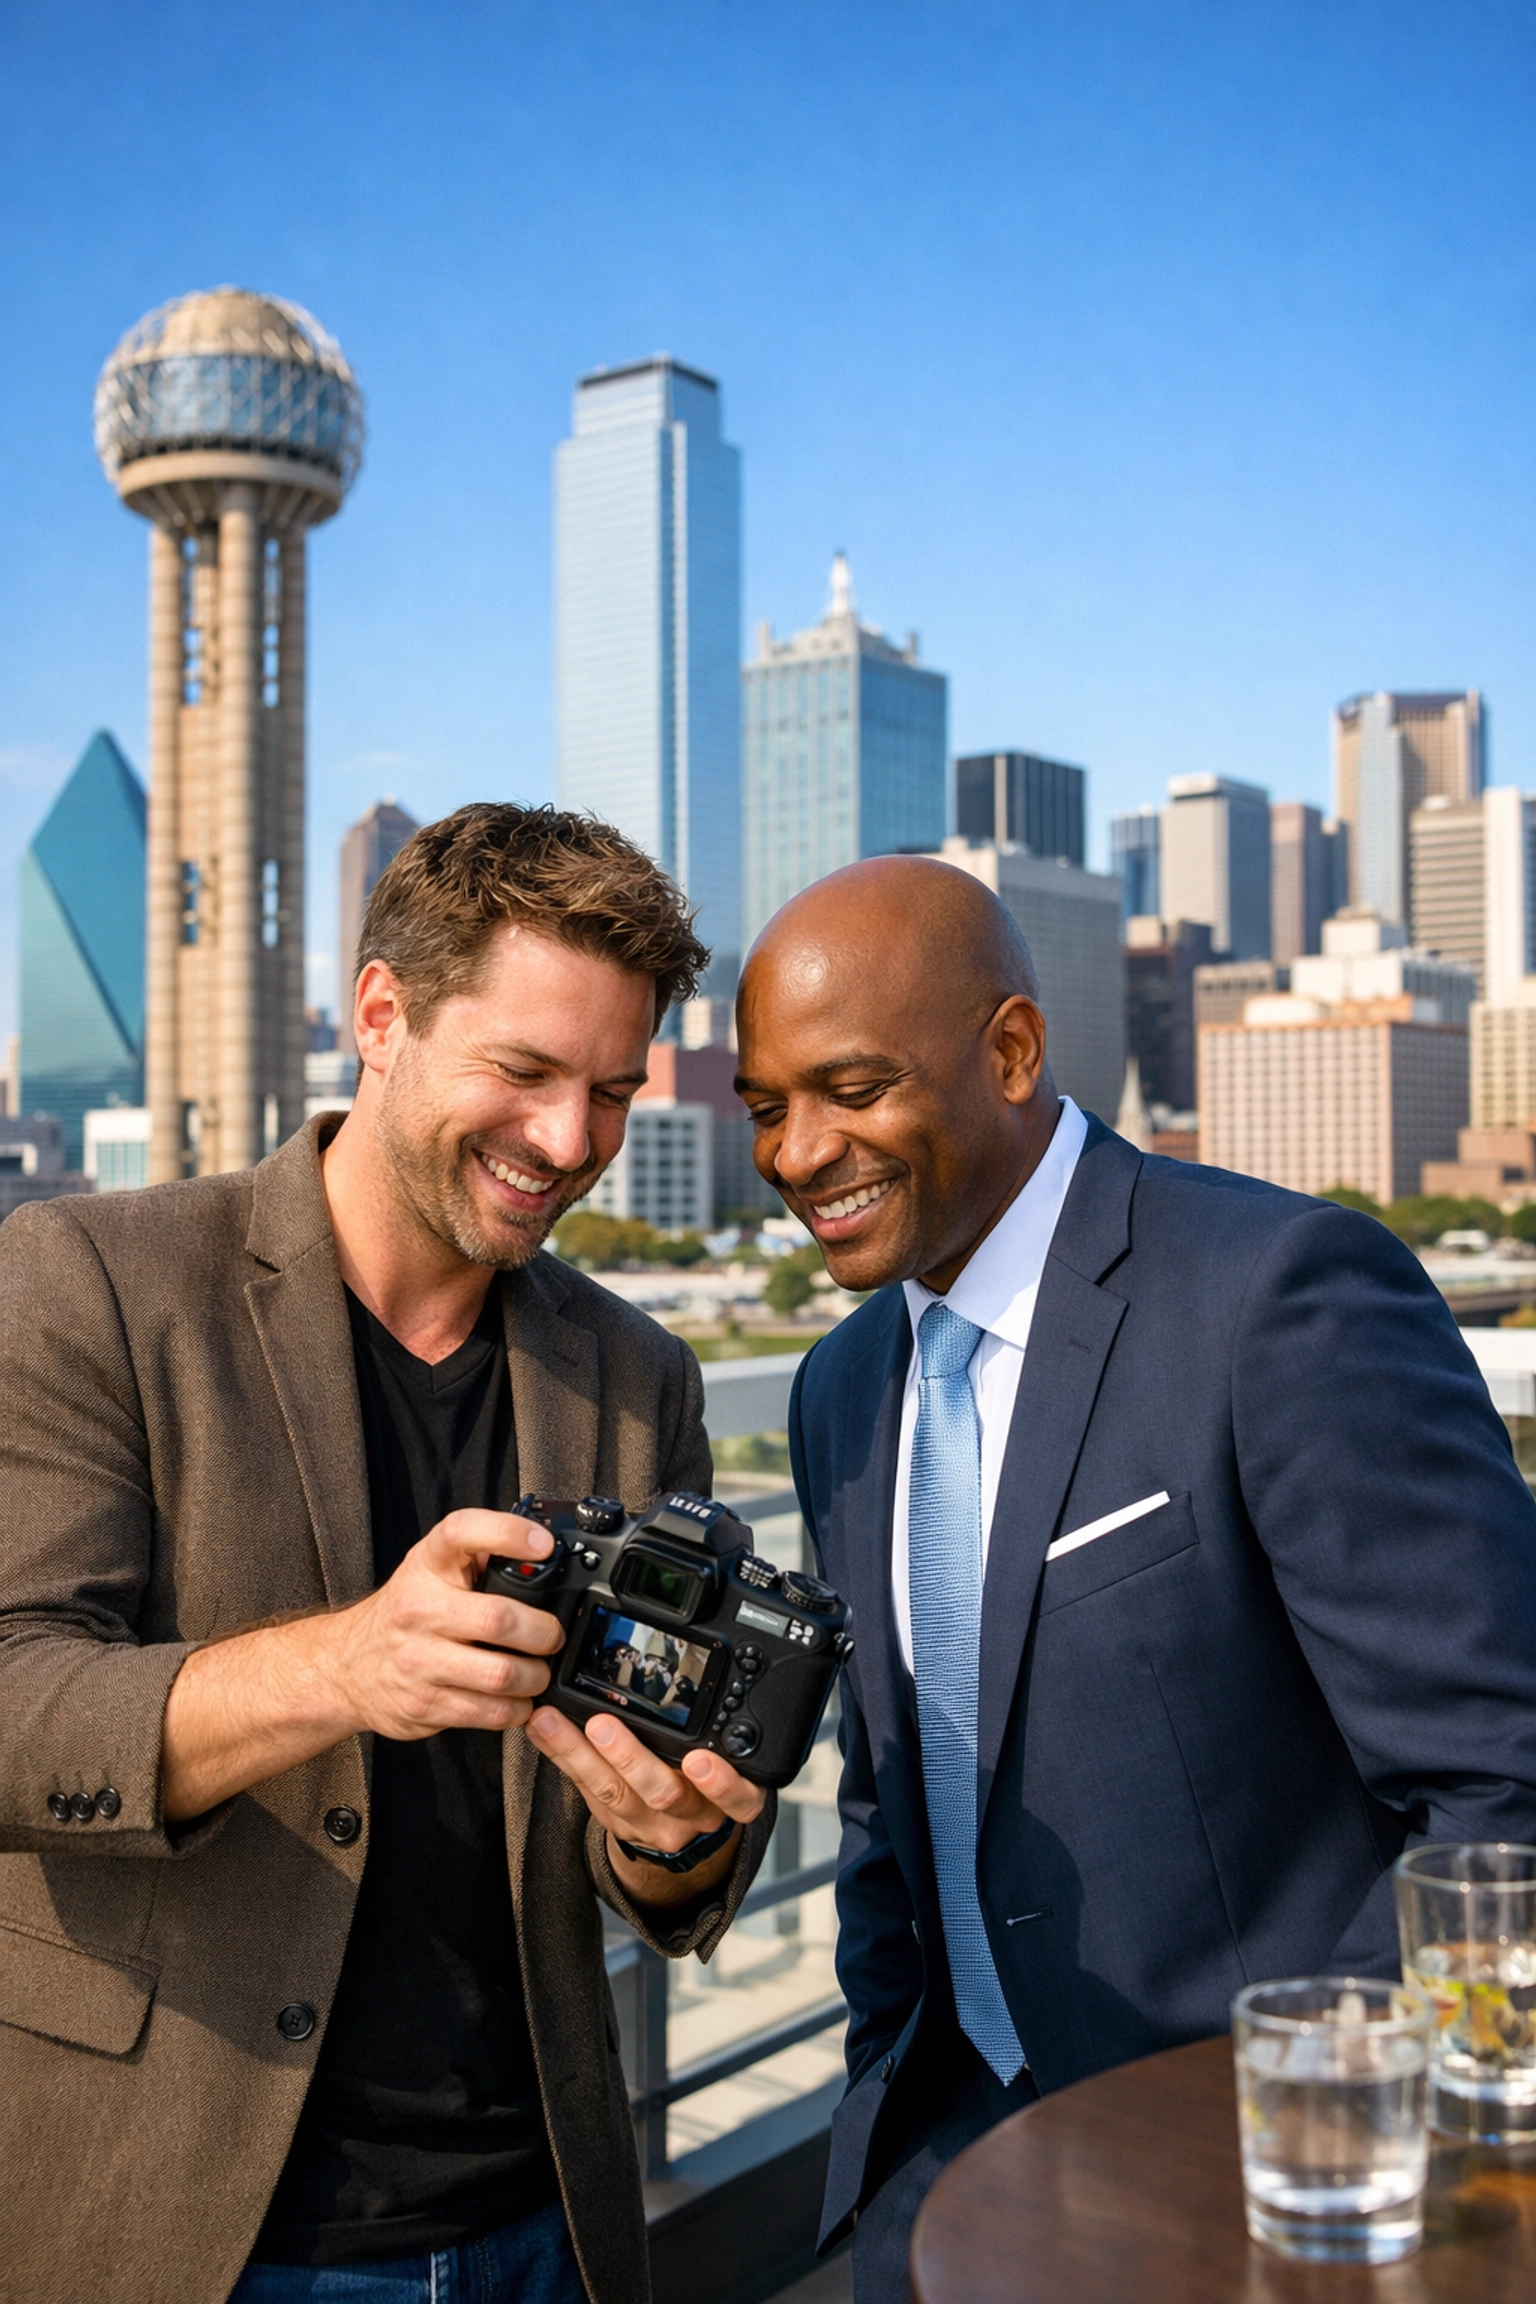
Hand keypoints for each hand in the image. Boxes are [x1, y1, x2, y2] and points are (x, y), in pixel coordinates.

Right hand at [161, 1508, 564, 1819]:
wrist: (345, 1666)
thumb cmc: (405, 1612)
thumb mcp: (431, 1570)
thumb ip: (479, 1557)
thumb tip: (543, 1551)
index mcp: (426, 1564)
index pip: (462, 1532)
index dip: (507, 1532)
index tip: (543, 1544)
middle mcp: (418, 1608)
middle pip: (500, 1618)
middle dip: (543, 1632)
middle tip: (552, 1637)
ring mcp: (417, 1661)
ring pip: (501, 1674)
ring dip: (535, 1678)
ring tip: (538, 1673)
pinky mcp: (423, 1706)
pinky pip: (489, 1713)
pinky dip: (517, 1710)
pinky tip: (518, 1700)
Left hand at [525, 1704, 765, 1905]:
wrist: (686, 1827)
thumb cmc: (710, 1779)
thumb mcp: (732, 1764)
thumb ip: (719, 1733)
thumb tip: (693, 1672)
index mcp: (731, 1798)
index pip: (739, 1798)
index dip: (720, 1784)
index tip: (699, 1760)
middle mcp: (693, 1815)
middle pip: (664, 1793)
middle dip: (629, 1757)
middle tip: (602, 1725)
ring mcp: (652, 1824)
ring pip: (613, 1792)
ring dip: (577, 1752)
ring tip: (551, 1721)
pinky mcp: (618, 1824)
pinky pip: (586, 1791)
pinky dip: (561, 1755)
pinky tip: (540, 1729)